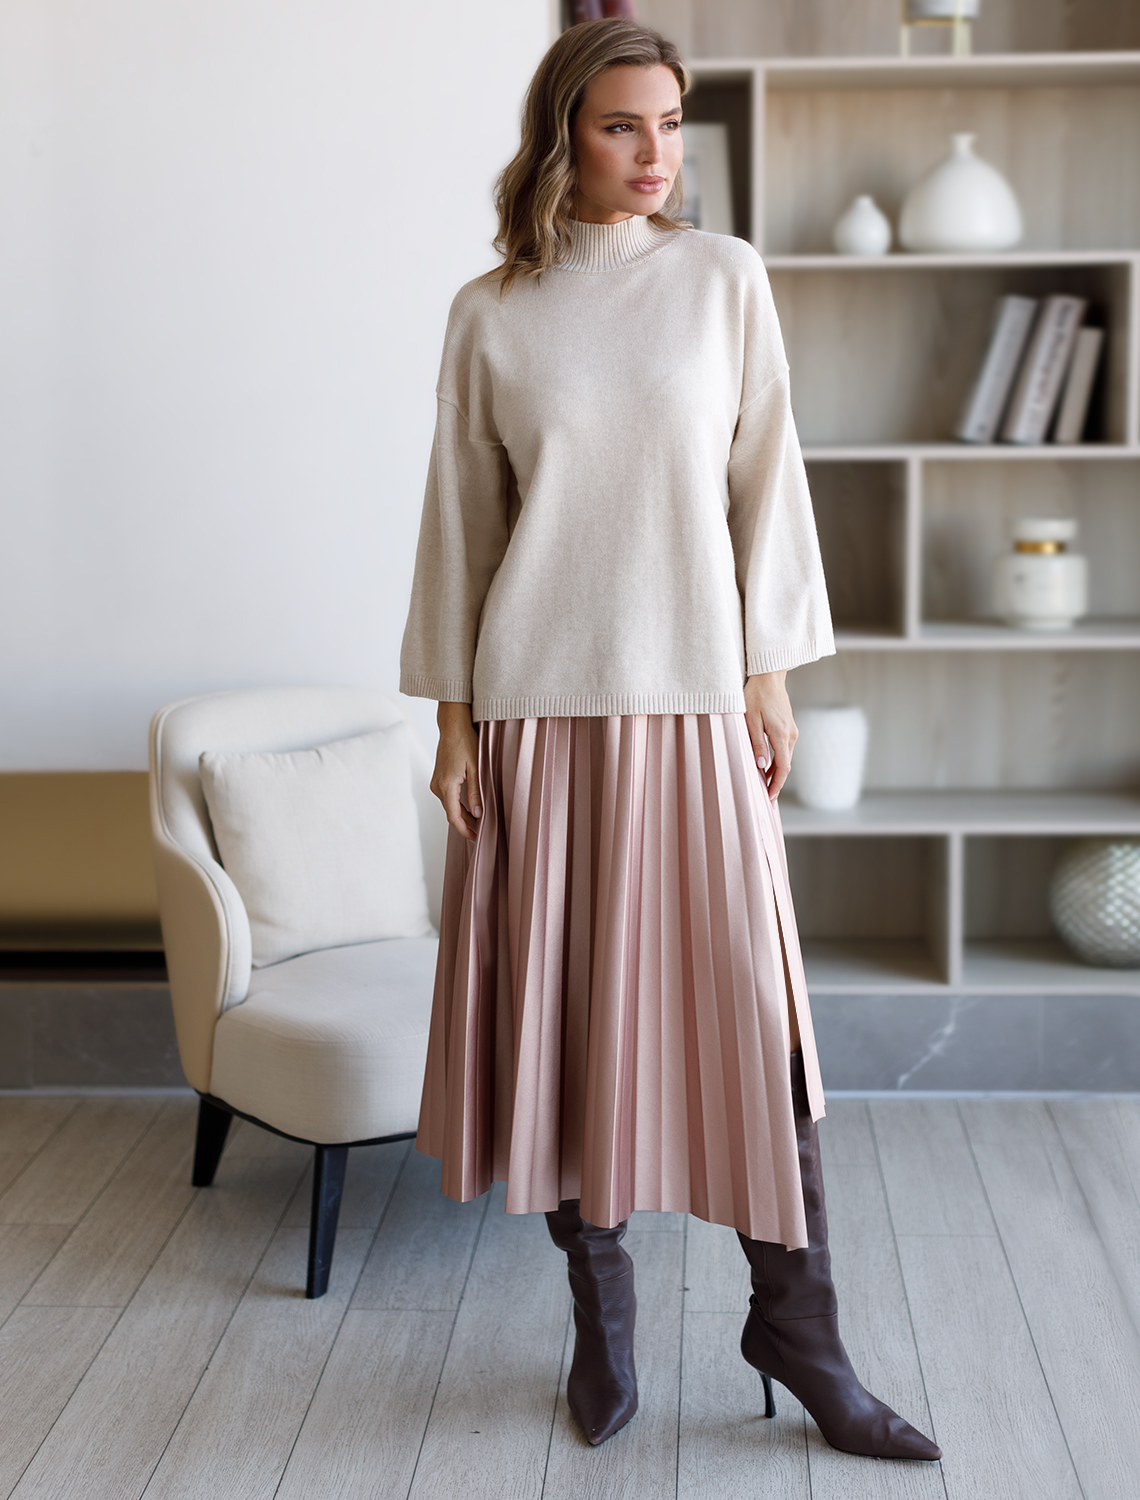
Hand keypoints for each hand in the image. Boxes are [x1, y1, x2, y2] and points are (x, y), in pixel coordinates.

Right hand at [431, 702, 481, 840]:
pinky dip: (458, 805)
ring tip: (479, 821)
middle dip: (466, 824)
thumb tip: (478, 814)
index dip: (465, 830)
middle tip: (482, 832)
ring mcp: (436, 783)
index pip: (454, 817)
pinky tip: (471, 808)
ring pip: (450, 806)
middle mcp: (437, 787)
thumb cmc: (466, 743)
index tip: (476, 838)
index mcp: (446, 786)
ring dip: (463, 815)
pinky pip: (448, 798)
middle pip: (452, 813)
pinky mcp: (438, 779)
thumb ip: (476, 793)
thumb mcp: (476, 769)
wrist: (452, 726)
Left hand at [744, 671, 796, 800]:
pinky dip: (777, 761)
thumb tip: (761, 767)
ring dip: (776, 772)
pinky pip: (784, 749)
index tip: (769, 798)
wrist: (768, 675)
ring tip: (764, 786)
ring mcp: (791, 730)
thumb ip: (757, 744)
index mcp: (782, 735)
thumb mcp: (751, 720)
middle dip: (776, 783)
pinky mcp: (788, 727)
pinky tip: (767, 767)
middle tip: (766, 799)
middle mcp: (791, 735)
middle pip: (786, 766)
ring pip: (785, 758)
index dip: (776, 785)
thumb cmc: (756, 695)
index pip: (783, 768)